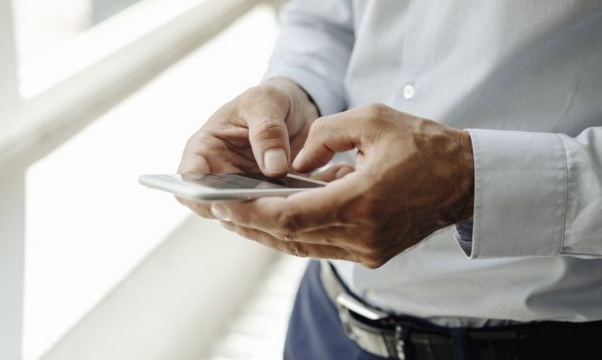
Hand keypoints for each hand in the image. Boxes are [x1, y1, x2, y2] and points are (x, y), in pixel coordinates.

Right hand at [177, 78, 318, 216]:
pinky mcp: (271, 200)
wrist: (296, 108)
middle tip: (265, 203)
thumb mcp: (266, 102)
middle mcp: (221, 176)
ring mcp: (245, 191)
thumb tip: (273, 168)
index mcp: (206, 149)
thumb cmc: (269, 100)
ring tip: (292, 200)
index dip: (196, 192)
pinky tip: (310, 199)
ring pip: (248, 216)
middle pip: (217, 205)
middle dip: (238, 209)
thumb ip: (267, 131)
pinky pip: (276, 214)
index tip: (220, 195)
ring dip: (267, 213)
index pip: (187, 179)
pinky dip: (291, 210)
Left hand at [211, 104, 473, 267]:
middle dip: (252, 224)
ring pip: (303, 247)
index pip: (289, 217)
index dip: (251, 213)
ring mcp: (368, 250)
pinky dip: (296, 233)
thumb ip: (323, 137)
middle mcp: (362, 235)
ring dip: (270, 232)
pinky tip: (277, 218)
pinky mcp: (372, 254)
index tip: (223, 205)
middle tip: (221, 211)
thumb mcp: (371, 120)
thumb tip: (291, 161)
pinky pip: (322, 246)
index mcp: (361, 202)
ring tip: (241, 215)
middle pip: (290, 238)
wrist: (465, 180)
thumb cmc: (423, 145)